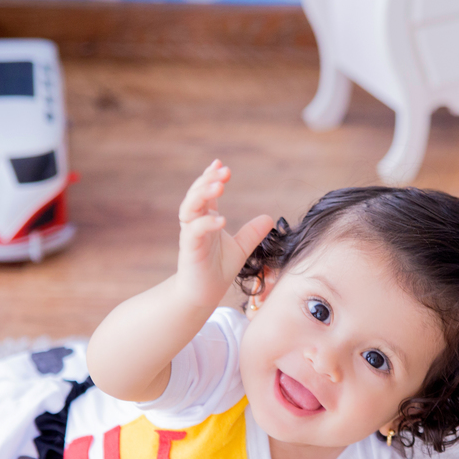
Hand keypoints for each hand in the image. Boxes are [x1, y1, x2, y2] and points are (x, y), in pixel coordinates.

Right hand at [176, 159, 273, 308]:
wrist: (204, 294)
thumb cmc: (217, 270)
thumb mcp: (241, 248)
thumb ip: (252, 232)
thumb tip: (269, 217)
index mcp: (207, 219)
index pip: (206, 192)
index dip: (212, 177)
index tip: (221, 164)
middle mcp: (196, 223)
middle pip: (196, 194)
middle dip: (208, 180)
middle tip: (224, 170)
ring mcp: (191, 235)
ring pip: (190, 208)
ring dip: (203, 194)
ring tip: (220, 185)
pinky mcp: (189, 249)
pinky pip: (194, 231)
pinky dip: (206, 223)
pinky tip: (220, 219)